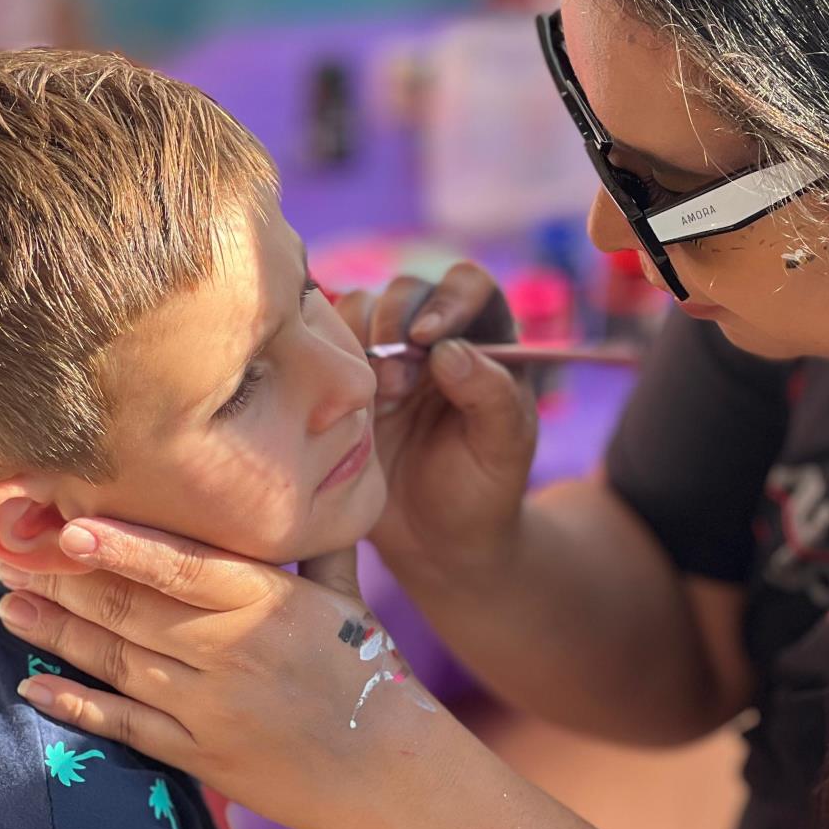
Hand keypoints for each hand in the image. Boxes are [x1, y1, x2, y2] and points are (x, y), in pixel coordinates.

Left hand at [0, 516, 441, 828]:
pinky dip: (75, 703)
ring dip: (57, 632)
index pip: (180, 566)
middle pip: (132, 610)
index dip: (120, 545)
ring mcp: (209, 707)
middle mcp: (231, 651)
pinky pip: (124, 724)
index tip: (66, 526)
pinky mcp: (197, 754)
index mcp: (267, 602)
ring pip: (118, 661)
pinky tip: (31, 683)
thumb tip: (314, 481)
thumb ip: (316, 546)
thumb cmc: (367, 672)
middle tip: (10, 556)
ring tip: (10, 605)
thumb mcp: (348, 599)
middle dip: (65, 581)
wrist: (385, 770)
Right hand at [334, 263, 537, 583]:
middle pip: (408, 292)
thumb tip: (450, 350)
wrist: (434, 542)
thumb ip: (490, 396)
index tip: (431, 337)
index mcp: (485, 339)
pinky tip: (342, 406)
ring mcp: (386, 355)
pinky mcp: (345, 380)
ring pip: (360, 309)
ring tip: (375, 400)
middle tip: (397, 383)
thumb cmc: (483, 491)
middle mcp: (434, 337)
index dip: (449, 300)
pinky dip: (326, 363)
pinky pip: (324, 347)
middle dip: (397, 326)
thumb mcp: (503, 449)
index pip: (469, 286)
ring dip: (360, 343)